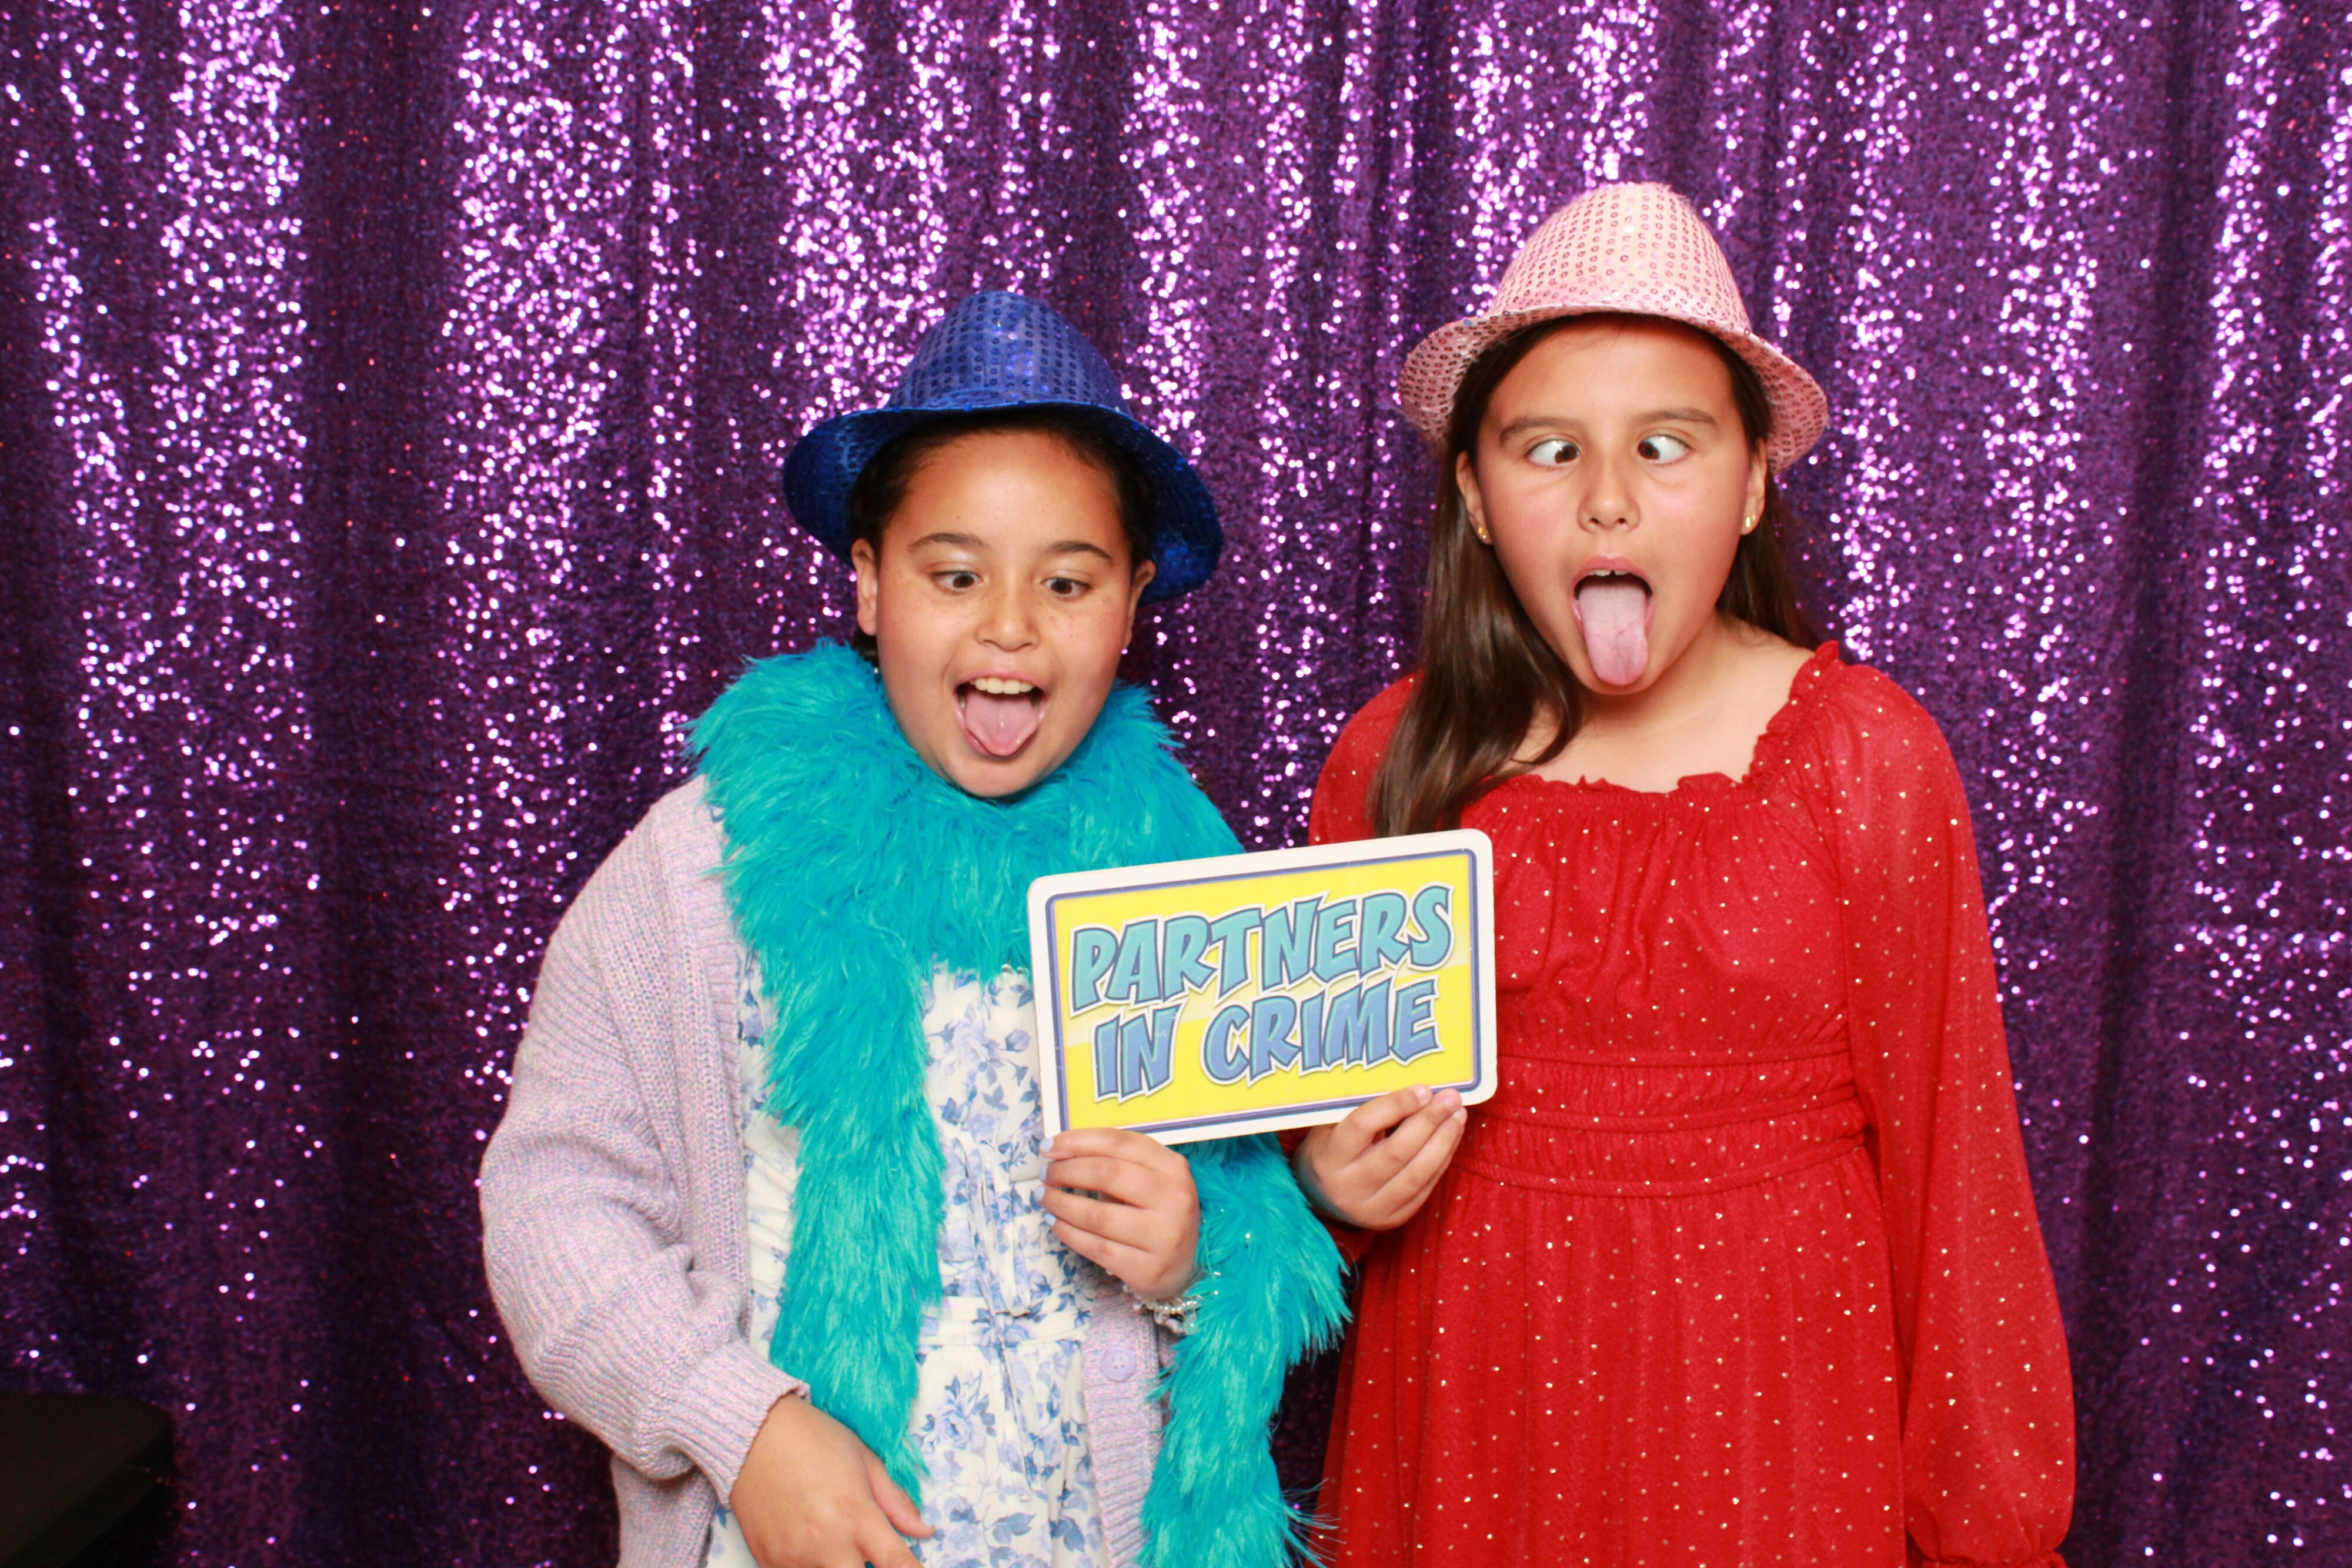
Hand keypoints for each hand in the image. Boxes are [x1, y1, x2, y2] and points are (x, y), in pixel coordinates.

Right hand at [729, 1393, 932, 1567]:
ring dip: (840, 1565)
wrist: (752, 1433)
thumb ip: (896, 1502)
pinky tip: (810, 1542)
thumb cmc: (813, 1438)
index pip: (896, 1564)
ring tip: (835, 1537)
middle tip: (866, 1549)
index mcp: (856, 1514)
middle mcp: (826, 1542)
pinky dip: (810, 1565)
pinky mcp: (768, 1560)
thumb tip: (924, 1530)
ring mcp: (794, 1556)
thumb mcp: (865, 1459)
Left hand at [1043, 1127, 1199, 1300]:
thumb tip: (1059, 1153)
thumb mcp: (1148, 1180)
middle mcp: (1174, 1199)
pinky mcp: (1147, 1270)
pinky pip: (1096, 1248)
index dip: (1077, 1141)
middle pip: (1107, 1174)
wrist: (1185, 1267)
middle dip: (1066, 1171)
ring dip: (1060, 1203)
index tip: (1048, 1146)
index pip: (1118, 1143)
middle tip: (1045, 1174)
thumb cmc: (1156, 1213)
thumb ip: (1113, 1164)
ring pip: (1097, 1216)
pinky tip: (1055, 1223)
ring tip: (1043, 1197)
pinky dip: (1068, 1233)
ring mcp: (1163, 1237)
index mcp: (1173, 1167)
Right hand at [1293, 1085, 1465, 1230]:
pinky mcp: (1392, 1219)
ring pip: (1416, 1174)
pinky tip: (1451, 1137)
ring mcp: (1371, 1208)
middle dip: (1429, 1121)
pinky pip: (1424, 1188)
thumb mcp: (1332, 1125)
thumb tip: (1410, 1086)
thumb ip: (1362, 1107)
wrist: (1318, 1196)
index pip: (1363, 1125)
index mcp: (1328, 1156)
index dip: (1395, 1106)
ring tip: (1458, 1115)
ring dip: (1443, 1141)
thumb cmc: (1330, 1148)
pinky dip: (1442, 1160)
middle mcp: (1348, 1186)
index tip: (1423, 1089)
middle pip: (1396, 1152)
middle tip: (1451, 1097)